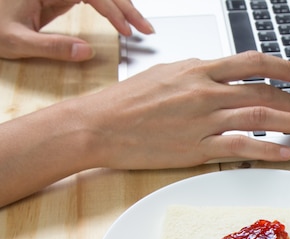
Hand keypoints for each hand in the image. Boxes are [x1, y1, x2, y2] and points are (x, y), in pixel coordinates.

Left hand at [0, 0, 153, 60]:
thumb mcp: (16, 41)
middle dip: (127, 7)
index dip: (113, 10)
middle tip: (146, 28)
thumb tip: (85, 53)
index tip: (126, 29)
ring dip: (122, 7)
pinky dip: (110, 9)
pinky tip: (121, 21)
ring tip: (139, 26)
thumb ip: (51, 47)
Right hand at [79, 52, 289, 165]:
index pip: (253, 63)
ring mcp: (203, 120)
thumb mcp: (166, 73)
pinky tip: (287, 153)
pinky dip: (269, 149)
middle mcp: (206, 91)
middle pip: (264, 93)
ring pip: (261, 117)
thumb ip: (199, 74)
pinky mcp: (197, 147)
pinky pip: (242, 147)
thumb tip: (223, 75)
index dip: (283, 68)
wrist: (98, 125)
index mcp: (199, 70)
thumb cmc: (127, 101)